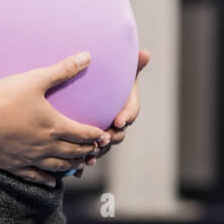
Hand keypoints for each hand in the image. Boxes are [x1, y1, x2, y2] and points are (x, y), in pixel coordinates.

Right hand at [0, 51, 108, 186]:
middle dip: (87, 151)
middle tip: (96, 150)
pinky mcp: (13, 164)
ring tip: (80, 164)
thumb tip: (87, 56)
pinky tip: (52, 182)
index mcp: (54, 126)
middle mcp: (45, 145)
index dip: (96, 135)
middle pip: (73, 152)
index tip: (104, 135)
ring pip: (57, 166)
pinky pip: (34, 176)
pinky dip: (46, 179)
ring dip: (72, 165)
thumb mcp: (35, 79)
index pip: (83, 134)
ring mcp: (29, 157)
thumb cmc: (3, 97)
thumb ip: (62, 70)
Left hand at [81, 48, 149, 172]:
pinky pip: (87, 154)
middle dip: (111, 137)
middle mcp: (115, 123)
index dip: (126, 116)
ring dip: (97, 152)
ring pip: (102, 146)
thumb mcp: (117, 72)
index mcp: (124, 107)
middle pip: (117, 134)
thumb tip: (145, 53)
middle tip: (103, 138)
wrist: (85, 92)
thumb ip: (130, 65)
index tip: (119, 119)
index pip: (130, 112)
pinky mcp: (87, 142)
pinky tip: (78, 170)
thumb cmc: (104, 80)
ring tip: (89, 156)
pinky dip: (83, 162)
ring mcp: (102, 134)